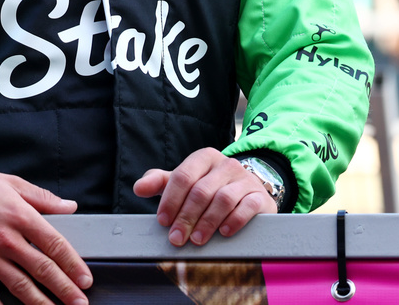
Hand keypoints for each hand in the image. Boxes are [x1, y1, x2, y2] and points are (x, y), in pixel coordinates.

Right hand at [0, 158, 89, 304]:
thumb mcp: (13, 184)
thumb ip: (44, 198)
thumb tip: (69, 206)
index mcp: (21, 216)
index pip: (55, 245)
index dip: (73, 265)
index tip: (85, 279)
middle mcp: (5, 239)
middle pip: (41, 269)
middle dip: (64, 289)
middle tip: (79, 303)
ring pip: (18, 285)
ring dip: (39, 302)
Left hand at [133, 148, 277, 246]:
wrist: (247, 192)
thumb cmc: (210, 188)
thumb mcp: (186, 182)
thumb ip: (161, 183)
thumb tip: (139, 187)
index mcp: (205, 158)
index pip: (183, 176)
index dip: (170, 200)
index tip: (163, 221)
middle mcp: (226, 165)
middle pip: (201, 191)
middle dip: (185, 217)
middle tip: (176, 239)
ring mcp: (245, 179)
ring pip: (223, 199)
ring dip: (206, 222)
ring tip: (196, 240)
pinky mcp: (260, 196)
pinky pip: (247, 207)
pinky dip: (233, 221)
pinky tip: (223, 232)